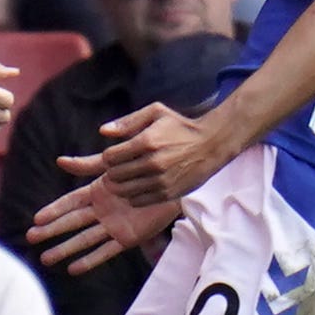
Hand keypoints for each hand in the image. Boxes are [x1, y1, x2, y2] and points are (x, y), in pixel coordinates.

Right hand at [27, 164, 180, 275]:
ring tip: (46, 259)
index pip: (70, 203)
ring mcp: (114, 225)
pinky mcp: (128, 237)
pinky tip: (74, 268)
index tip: (36, 219)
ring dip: (65, 249)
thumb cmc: (146, 169)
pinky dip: (91, 260)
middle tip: (31, 238)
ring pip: (85, 239)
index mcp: (99, 192)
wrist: (175, 182)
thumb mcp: (115, 165)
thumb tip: (60, 160)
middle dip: (52, 231)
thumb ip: (88, 165)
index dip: (54, 210)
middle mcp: (103, 210)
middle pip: (72, 223)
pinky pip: (107, 250)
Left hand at [69, 101, 229, 208]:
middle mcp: (152, 163)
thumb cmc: (181, 127)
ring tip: (127, 177)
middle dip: (113, 171)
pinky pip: (137, 201)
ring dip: (120, 185)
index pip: (110, 157)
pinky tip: (139, 186)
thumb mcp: (156, 113)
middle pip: (114, 175)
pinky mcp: (167, 194)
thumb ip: (128, 121)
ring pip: (123, 190)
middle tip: (120, 167)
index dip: (108, 157)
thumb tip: (103, 131)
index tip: (116, 155)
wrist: (212, 144)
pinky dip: (132, 196)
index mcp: (146, 141)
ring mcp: (160, 181)